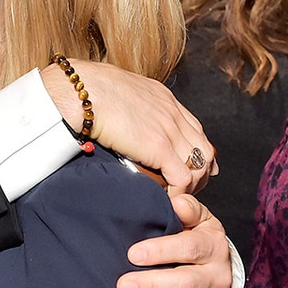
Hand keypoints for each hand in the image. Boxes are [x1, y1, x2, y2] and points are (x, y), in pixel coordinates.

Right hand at [42, 59, 215, 193]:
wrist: (82, 91)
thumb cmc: (87, 90)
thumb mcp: (119, 90)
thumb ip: (130, 105)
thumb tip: (119, 112)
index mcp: (164, 99)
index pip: (194, 129)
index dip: (195, 151)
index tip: (190, 166)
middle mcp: (172, 114)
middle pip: (204, 149)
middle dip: (200, 171)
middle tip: (185, 187)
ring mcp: (169, 131)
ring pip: (200, 165)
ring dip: (191, 185)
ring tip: (175, 195)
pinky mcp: (159, 148)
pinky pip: (183, 178)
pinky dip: (179, 192)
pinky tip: (166, 198)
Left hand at [116, 194, 233, 287]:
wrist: (220, 266)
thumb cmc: (196, 238)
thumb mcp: (196, 218)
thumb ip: (187, 209)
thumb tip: (177, 202)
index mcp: (212, 245)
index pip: (189, 248)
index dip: (161, 251)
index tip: (133, 254)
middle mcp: (217, 275)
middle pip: (186, 283)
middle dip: (152, 285)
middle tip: (123, 286)